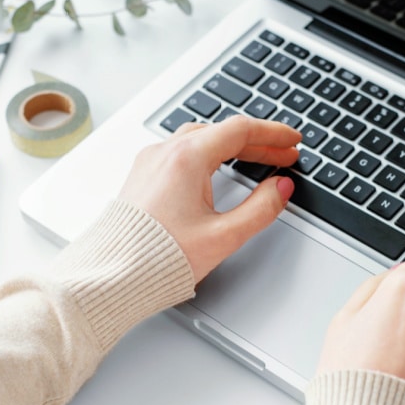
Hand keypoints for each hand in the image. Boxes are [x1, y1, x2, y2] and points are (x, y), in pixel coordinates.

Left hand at [118, 116, 300, 282]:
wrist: (112, 275)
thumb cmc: (156, 258)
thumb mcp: (223, 236)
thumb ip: (260, 209)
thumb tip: (281, 189)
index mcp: (186, 158)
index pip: (241, 130)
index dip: (273, 134)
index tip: (292, 140)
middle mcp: (165, 153)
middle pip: (221, 132)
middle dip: (257, 143)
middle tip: (283, 155)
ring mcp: (150, 163)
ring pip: (200, 140)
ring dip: (231, 147)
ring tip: (255, 160)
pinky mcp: (142, 177)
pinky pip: (180, 152)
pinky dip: (208, 154)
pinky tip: (217, 169)